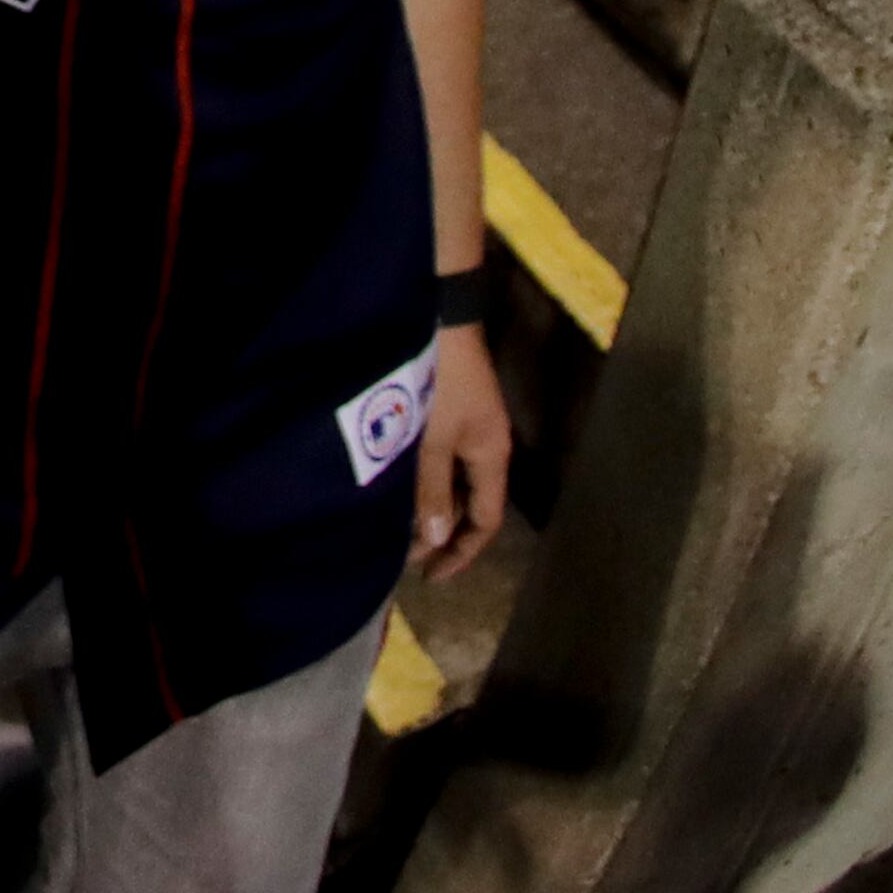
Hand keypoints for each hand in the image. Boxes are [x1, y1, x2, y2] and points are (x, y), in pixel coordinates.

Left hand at [408, 319, 512, 576]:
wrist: (440, 316)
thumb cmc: (439, 380)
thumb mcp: (433, 439)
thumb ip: (433, 489)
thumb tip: (436, 539)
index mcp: (492, 458)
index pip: (484, 522)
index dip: (460, 552)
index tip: (431, 576)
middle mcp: (489, 448)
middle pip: (471, 505)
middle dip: (443, 534)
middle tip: (407, 558)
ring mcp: (472, 428)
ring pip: (456, 483)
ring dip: (433, 507)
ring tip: (400, 530)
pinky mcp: (454, 410)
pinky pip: (445, 460)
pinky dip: (428, 480)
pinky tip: (403, 488)